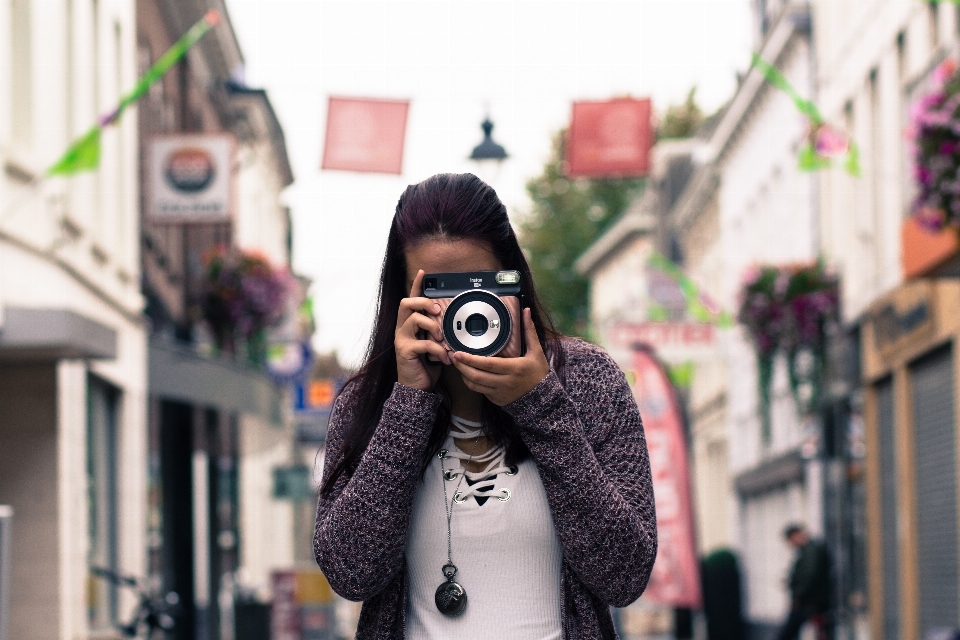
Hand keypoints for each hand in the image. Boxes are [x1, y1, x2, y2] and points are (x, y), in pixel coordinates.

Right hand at [396, 269, 451, 390]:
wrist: (416, 387)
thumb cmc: (426, 365)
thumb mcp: (434, 344)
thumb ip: (438, 332)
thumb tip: (451, 323)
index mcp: (409, 324)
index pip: (410, 300)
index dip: (416, 286)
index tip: (423, 273)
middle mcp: (402, 328)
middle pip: (407, 304)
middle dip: (424, 303)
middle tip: (437, 311)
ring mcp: (401, 339)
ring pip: (415, 319)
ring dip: (433, 326)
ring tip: (442, 338)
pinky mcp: (404, 351)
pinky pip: (423, 342)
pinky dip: (437, 349)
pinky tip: (444, 357)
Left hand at [451, 308, 549, 405]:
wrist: (543, 398)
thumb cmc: (538, 373)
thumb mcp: (536, 351)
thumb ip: (529, 331)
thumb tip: (526, 311)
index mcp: (514, 368)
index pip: (487, 364)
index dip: (471, 359)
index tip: (458, 352)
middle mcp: (505, 382)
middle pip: (476, 376)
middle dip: (461, 366)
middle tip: (452, 355)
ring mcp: (499, 393)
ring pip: (475, 385)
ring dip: (463, 374)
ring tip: (458, 363)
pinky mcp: (496, 400)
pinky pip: (479, 391)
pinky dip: (471, 382)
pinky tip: (467, 373)